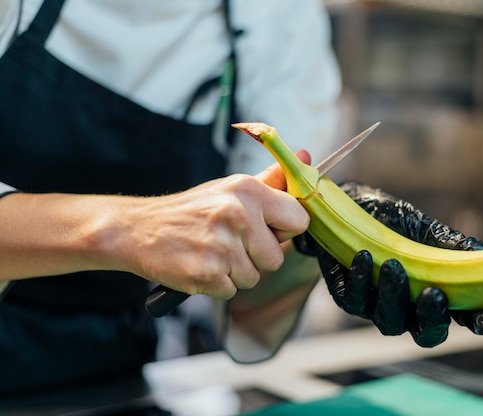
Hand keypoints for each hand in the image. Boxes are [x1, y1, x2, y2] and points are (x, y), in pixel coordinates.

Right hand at [116, 151, 311, 298]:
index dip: (284, 230)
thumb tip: (305, 157)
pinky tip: (200, 265)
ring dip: (235, 272)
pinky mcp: (208, 273)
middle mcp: (238, 215)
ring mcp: (222, 245)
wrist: (139, 229)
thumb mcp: (230, 189)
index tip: (268, 230)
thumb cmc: (191, 211)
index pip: (299, 219)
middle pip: (277, 257)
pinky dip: (217, 284)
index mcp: (248, 191)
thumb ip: (270, 180)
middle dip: (257, 257)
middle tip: (230, 244)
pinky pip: (232, 290)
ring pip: (254, 277)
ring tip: (211, 253)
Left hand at [296, 180, 482, 346]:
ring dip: (393, 295)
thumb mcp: (426, 228)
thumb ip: (453, 246)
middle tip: (433, 294)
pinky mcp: (349, 297)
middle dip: (432, 318)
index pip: (464, 317)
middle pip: (426, 334)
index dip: (479, 323)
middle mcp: (410, 308)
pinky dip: (360, 280)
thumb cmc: (395, 222)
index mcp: (437, 293)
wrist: (350, 207)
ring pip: (389, 321)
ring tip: (392, 265)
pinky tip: (363, 256)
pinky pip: (354, 301)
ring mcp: (378, 306)